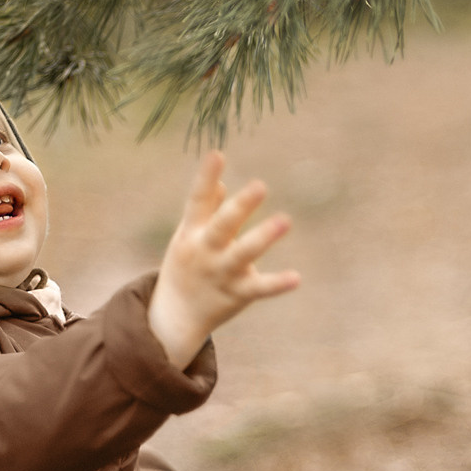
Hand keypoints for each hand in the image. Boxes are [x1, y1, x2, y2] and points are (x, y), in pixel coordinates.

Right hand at [146, 151, 299, 368]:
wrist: (173, 316)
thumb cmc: (186, 266)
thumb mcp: (188, 236)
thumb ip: (204, 210)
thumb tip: (221, 183)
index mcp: (192, 232)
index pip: (197, 201)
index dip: (206, 177)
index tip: (217, 154)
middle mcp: (206, 251)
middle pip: (223, 226)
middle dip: (240, 207)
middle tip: (260, 186)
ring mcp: (222, 273)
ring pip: (243, 254)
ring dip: (263, 237)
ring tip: (285, 220)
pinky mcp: (238, 294)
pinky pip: (259, 288)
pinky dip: (277, 284)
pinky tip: (297, 278)